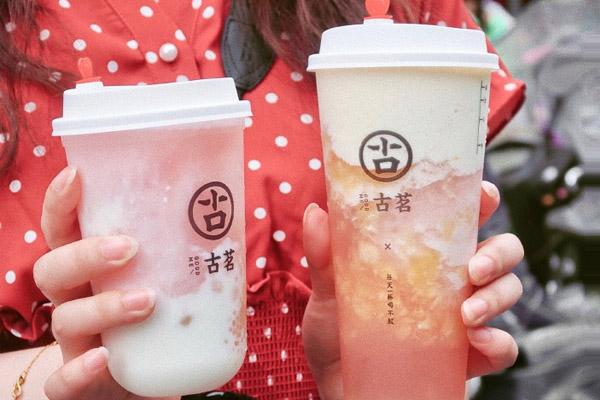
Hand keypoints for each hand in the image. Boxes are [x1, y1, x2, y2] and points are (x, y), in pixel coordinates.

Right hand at [34, 167, 177, 399]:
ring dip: (104, 307)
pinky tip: (104, 359)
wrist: (139, 381)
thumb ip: (184, 254)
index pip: (64, 232)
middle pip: (53, 270)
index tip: (76, 175)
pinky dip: (79, 370)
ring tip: (148, 301)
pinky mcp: (79, 383)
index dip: (61, 204)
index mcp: (91, 271)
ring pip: (65, 319)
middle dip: (85, 255)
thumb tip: (233, 212)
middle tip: (129, 247)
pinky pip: (64, 381)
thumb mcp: (163, 282)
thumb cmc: (152, 322)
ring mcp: (74, 343)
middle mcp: (75, 301)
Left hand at [302, 181, 523, 399]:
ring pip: (508, 290)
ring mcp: (464, 318)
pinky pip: (503, 347)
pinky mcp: (469, 357)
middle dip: (499, 251)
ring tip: (467, 313)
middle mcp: (450, 281)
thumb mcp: (327, 294)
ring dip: (498, 295)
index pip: (461, 218)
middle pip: (499, 250)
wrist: (340, 387)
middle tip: (475, 265)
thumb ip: (325, 258)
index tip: (482, 194)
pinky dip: (499, 342)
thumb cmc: (336, 334)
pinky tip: (476, 340)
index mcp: (423, 256)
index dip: (481, 200)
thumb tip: (316, 212)